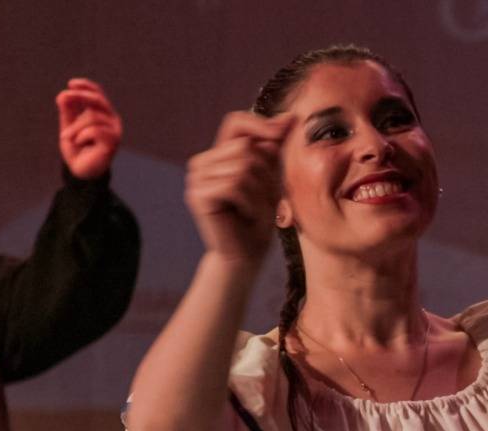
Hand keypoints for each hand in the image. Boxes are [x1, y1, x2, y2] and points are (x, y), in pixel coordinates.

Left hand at [56, 78, 122, 179]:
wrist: (80, 171)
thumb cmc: (77, 149)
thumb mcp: (68, 126)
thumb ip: (68, 112)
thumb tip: (63, 95)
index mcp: (103, 113)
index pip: (98, 93)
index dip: (86, 86)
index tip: (71, 84)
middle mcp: (112, 119)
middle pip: (97, 99)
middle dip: (79, 96)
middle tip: (62, 99)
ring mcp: (115, 130)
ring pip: (92, 116)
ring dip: (75, 127)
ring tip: (69, 138)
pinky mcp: (114, 141)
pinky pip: (94, 130)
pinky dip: (82, 136)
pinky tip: (81, 143)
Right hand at [184, 111, 291, 261]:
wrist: (246, 256)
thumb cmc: (259, 218)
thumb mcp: (271, 177)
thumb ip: (274, 147)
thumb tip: (290, 116)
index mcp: (217, 155)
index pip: (236, 122)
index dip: (260, 124)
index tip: (286, 129)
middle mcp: (202, 162)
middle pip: (246, 147)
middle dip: (266, 175)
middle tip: (262, 201)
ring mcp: (197, 178)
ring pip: (243, 167)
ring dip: (260, 193)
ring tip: (254, 211)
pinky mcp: (198, 195)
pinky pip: (235, 185)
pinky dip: (250, 203)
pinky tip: (245, 217)